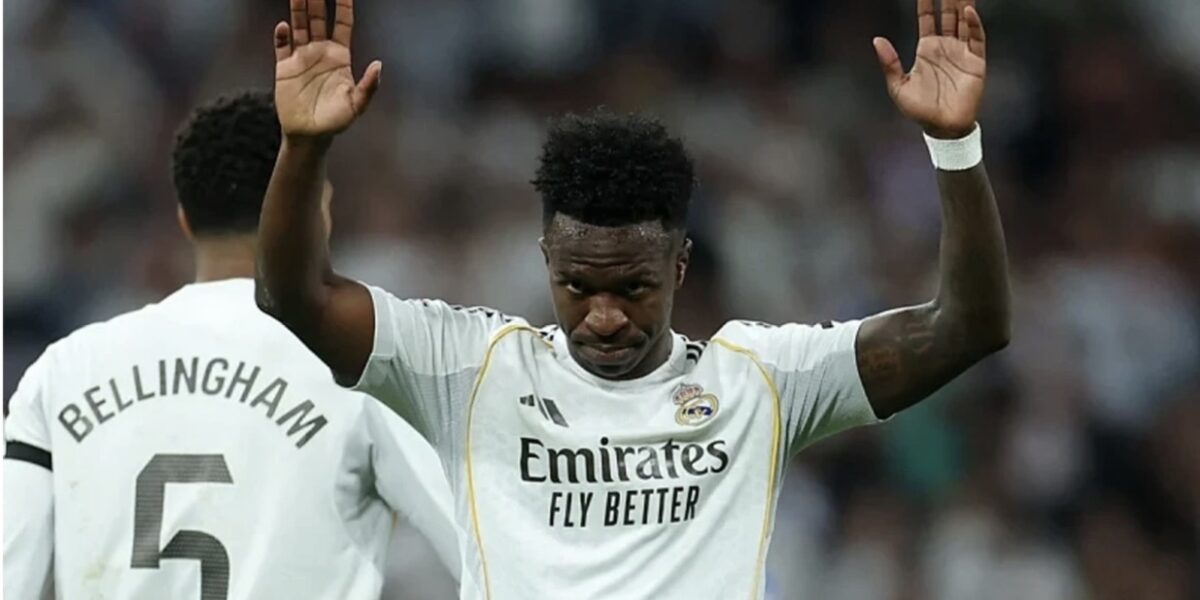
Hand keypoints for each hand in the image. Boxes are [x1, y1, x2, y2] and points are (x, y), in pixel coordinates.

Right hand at [273, 0, 380, 137]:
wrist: (310, 135)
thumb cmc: (337, 121)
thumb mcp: (357, 105)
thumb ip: (369, 86)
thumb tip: (379, 65)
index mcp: (340, 56)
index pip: (342, 23)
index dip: (344, 6)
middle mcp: (320, 51)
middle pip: (318, 18)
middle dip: (316, 0)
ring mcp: (301, 57)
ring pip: (299, 25)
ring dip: (297, 9)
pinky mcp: (284, 68)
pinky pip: (281, 46)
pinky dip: (281, 36)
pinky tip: (284, 27)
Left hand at [874, 0, 985, 137]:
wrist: (943, 128)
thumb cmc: (920, 110)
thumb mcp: (898, 87)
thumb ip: (889, 63)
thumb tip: (877, 40)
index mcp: (926, 49)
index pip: (927, 18)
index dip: (925, 2)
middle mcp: (945, 46)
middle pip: (947, 15)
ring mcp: (961, 52)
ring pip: (963, 21)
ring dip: (962, 4)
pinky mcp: (976, 61)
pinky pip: (976, 38)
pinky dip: (974, 24)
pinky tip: (969, 11)